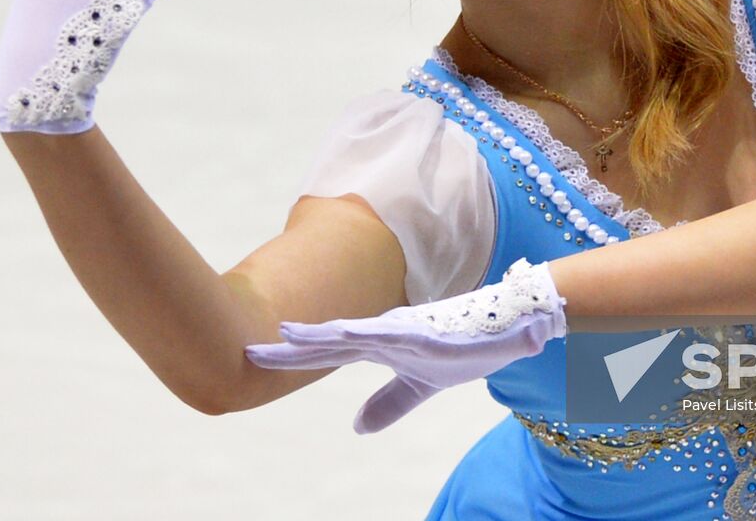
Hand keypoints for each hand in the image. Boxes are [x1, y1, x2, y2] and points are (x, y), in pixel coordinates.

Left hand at [244, 258, 566, 432]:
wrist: (509, 328)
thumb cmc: (465, 348)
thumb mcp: (421, 387)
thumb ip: (388, 403)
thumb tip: (356, 427)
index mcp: (380, 344)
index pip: (326, 353)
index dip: (291, 356)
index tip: (253, 358)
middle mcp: (383, 332)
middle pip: (328, 342)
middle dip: (288, 348)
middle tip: (246, 351)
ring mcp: (403, 330)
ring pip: (352, 333)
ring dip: (318, 335)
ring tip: (284, 334)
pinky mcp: (425, 333)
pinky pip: (391, 333)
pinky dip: (364, 333)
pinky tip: (342, 334)